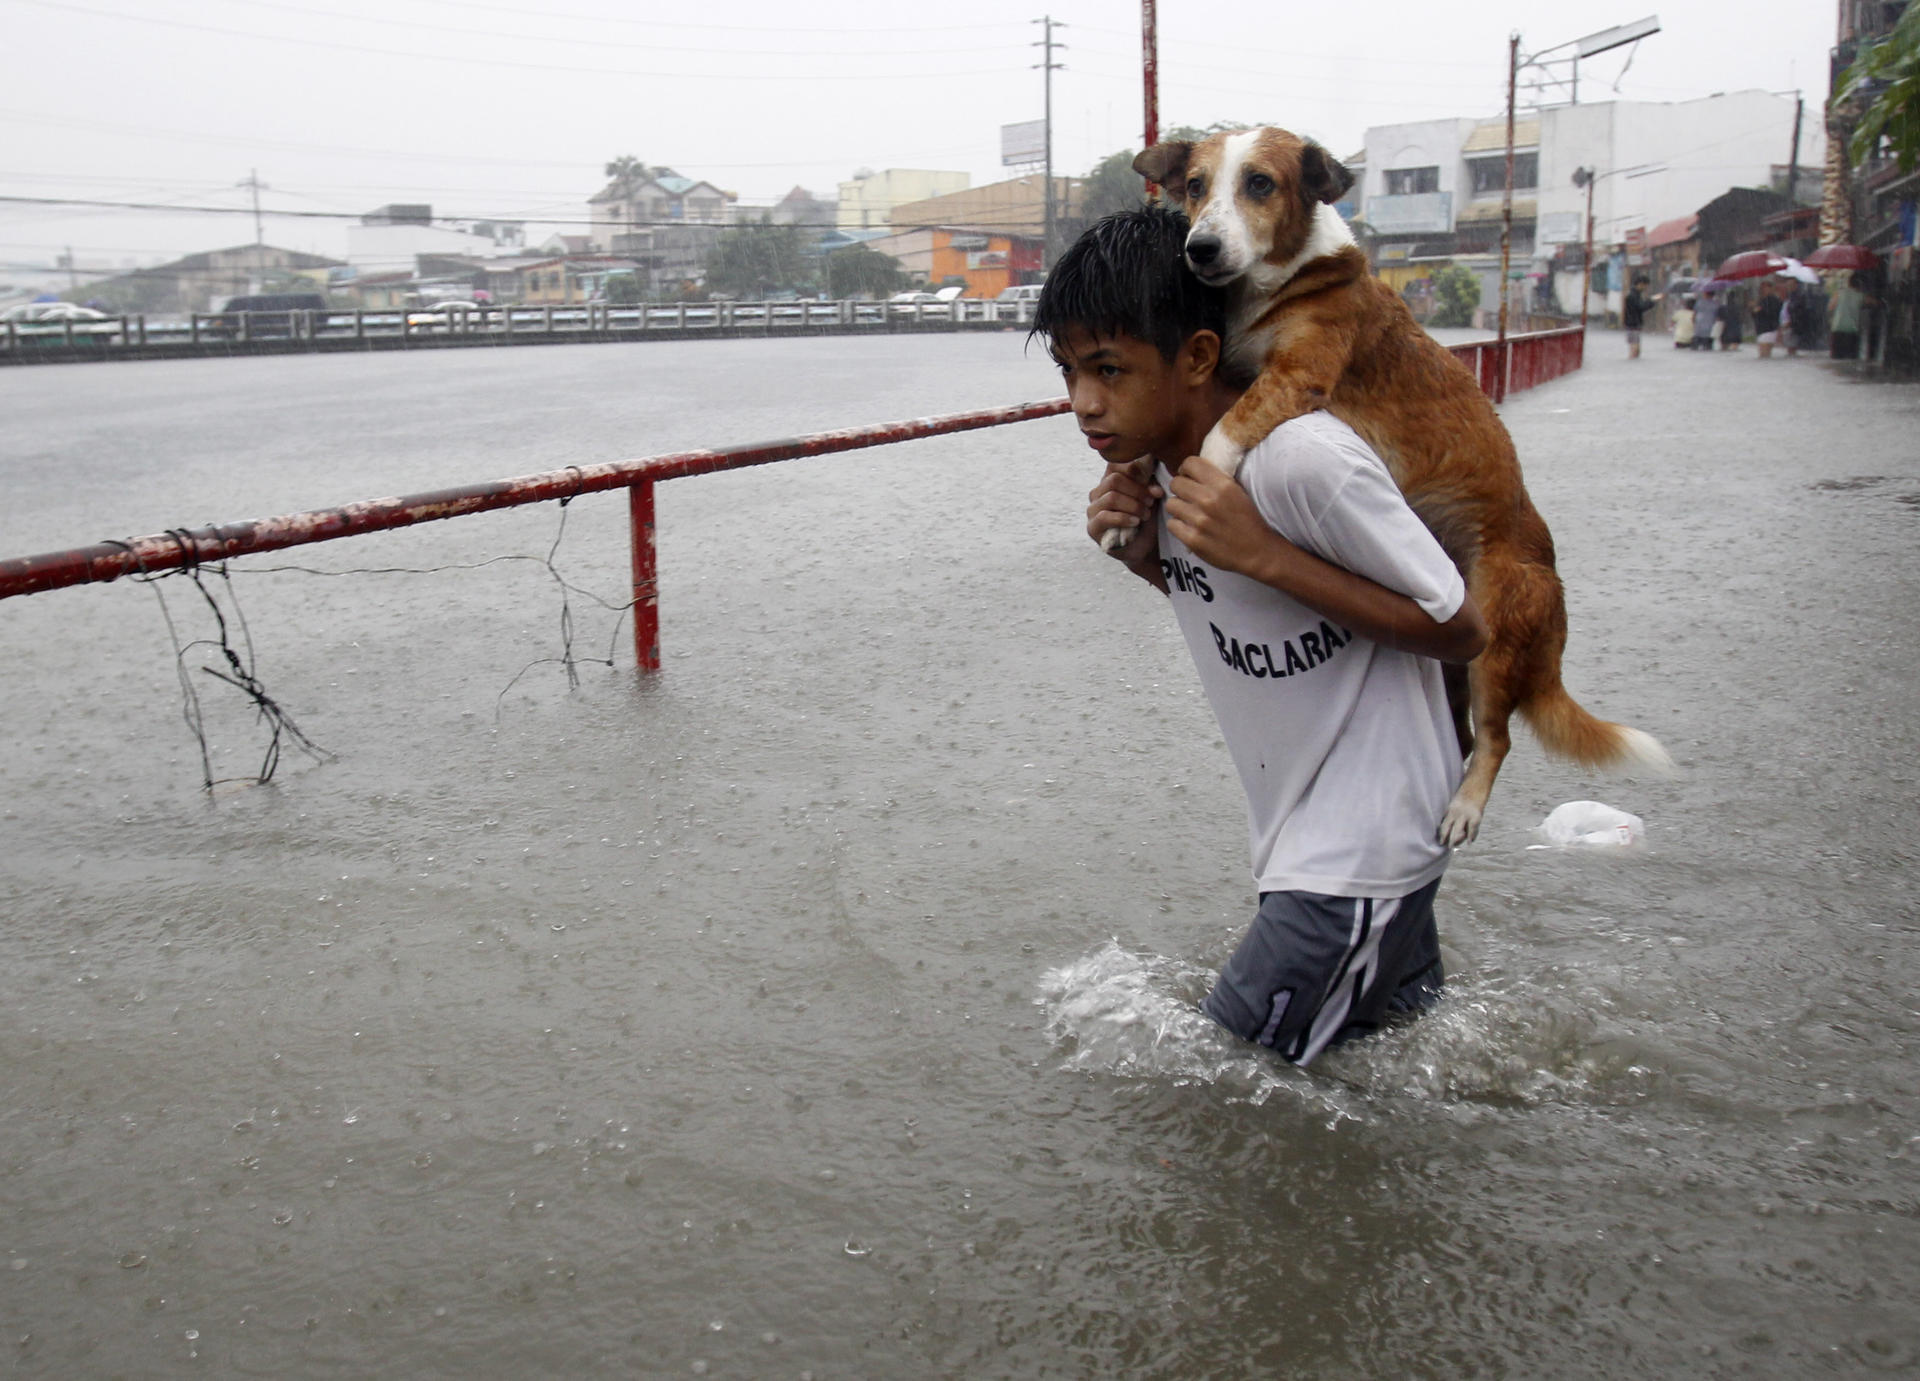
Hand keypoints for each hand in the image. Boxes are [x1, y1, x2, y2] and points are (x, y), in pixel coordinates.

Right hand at [1086, 462, 1161, 564]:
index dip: (1136, 470)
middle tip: (1151, 502)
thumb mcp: (1150, 496)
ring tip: (1145, 515)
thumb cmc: (1146, 519)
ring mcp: (1093, 509)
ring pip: (1111, 497)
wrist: (1144, 547)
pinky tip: (1135, 522)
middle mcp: (1098, 492)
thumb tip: (1153, 482)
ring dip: (1133, 505)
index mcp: (1110, 480)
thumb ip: (1149, 484)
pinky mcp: (1092, 527)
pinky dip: (1123, 518)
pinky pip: (1105, 516)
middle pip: (1114, 480)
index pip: (1115, 464)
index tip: (1153, 485)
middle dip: (1137, 490)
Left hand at [1164, 455, 1285, 576]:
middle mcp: (1209, 500)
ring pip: (1171, 504)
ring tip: (1190, 514)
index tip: (1189, 477)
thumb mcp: (1239, 492)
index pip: (1190, 463)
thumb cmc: (1250, 521)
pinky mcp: (1192, 539)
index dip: (1186, 470)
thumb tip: (1194, 472)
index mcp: (1223, 485)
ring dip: (1179, 508)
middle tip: (1188, 497)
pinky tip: (1190, 528)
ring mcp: (1199, 520)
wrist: (1258, 551)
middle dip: (1180, 489)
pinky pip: (1172, 524)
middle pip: (1176, 483)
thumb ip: (1217, 480)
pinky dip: (1179, 526)